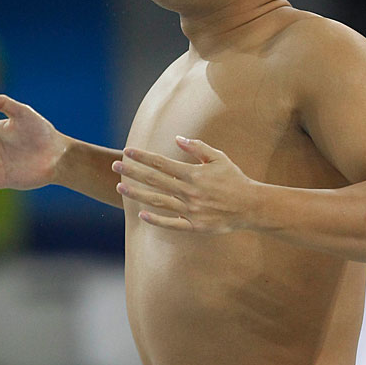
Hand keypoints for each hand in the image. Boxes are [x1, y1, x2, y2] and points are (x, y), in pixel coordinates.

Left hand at [114, 137, 257, 233]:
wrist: (251, 206)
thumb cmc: (235, 179)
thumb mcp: (219, 158)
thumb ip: (197, 148)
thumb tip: (177, 138)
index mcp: (194, 174)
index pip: (162, 163)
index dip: (143, 157)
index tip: (128, 151)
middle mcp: (189, 191)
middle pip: (155, 180)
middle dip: (133, 171)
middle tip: (115, 165)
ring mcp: (190, 210)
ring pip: (158, 200)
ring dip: (137, 193)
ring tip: (120, 186)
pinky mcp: (195, 225)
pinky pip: (171, 223)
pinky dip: (156, 219)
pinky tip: (141, 214)